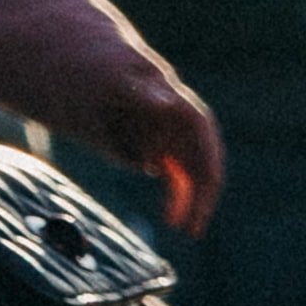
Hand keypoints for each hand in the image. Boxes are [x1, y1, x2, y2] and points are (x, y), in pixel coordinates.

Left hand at [74, 77, 226, 239]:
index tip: (209, 184)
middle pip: (202, 159)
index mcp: (178, 104)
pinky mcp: (164, 157)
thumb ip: (143, 93)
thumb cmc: (109, 78)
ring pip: (192, 176)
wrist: (96, 81)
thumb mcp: (120, 82)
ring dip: (191, 202)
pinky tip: (173, 219)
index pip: (203, 131)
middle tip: (194, 221)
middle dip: (202, 192)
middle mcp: (183, 126)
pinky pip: (177, 181)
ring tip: (183, 227)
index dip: (209, 157)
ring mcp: (175, 142)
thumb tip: (165, 101)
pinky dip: (177, 201)